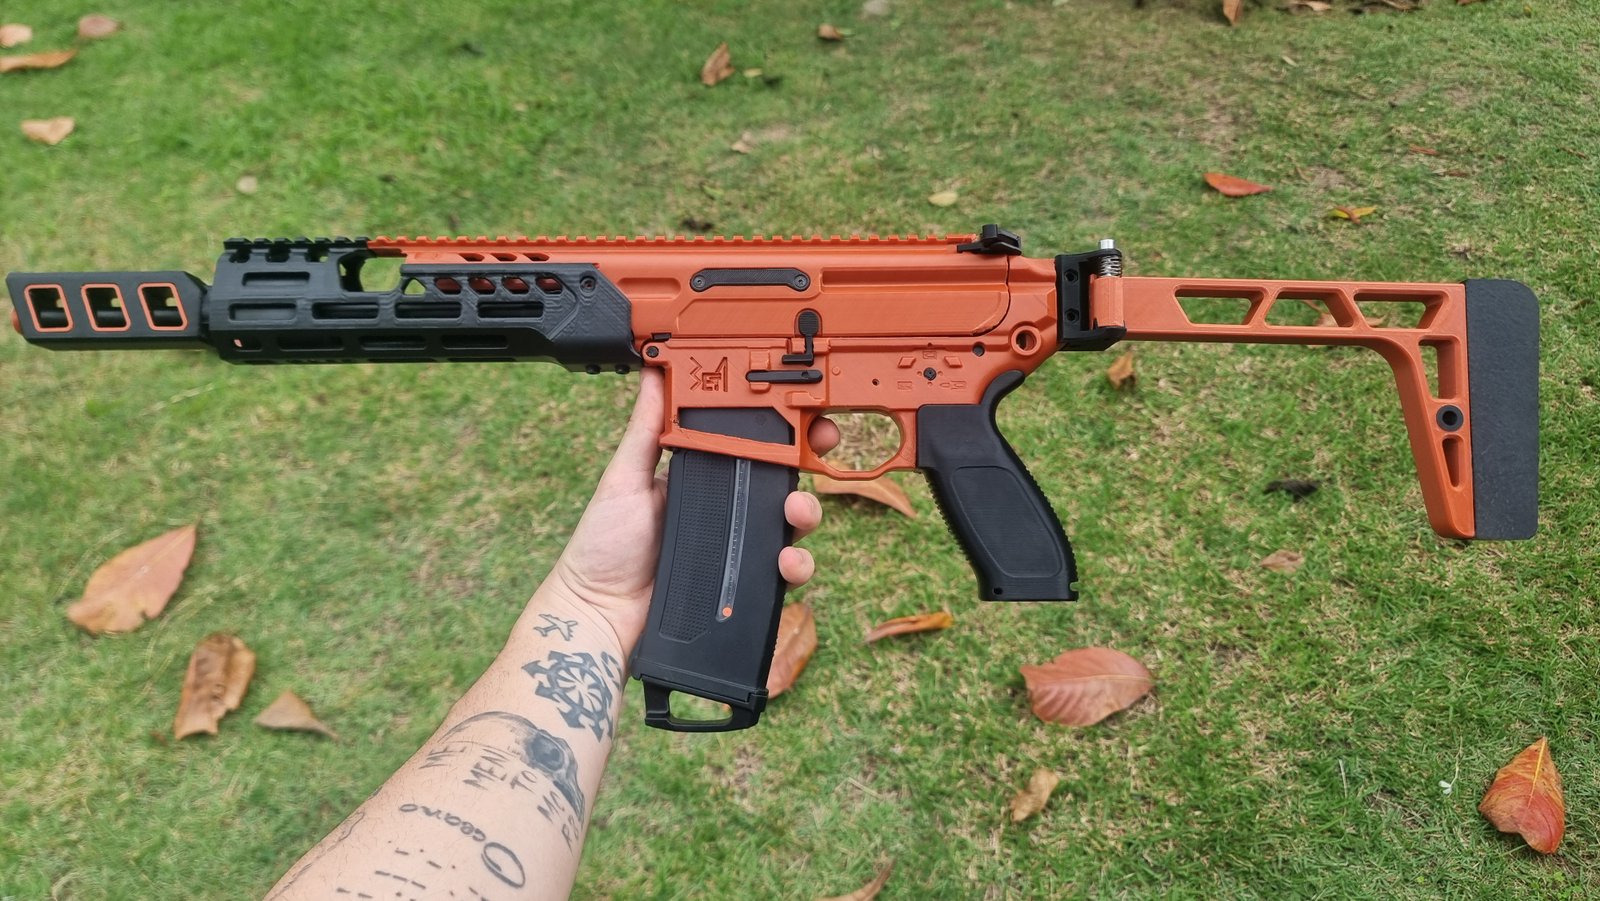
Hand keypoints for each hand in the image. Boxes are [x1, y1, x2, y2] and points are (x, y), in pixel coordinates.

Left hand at [546, 369, 838, 656]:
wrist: (599, 612)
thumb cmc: (604, 546)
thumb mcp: (624, 478)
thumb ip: (646, 429)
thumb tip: (654, 371)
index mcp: (703, 477)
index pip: (752, 445)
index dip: (782, 427)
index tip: (803, 409)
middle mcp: (726, 509)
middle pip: (782, 480)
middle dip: (809, 461)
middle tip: (819, 446)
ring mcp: (738, 547)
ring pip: (791, 524)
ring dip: (807, 512)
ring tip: (797, 513)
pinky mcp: (744, 585)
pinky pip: (783, 573)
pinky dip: (797, 565)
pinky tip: (786, 562)